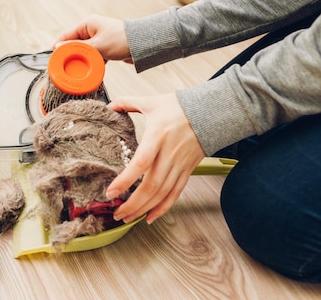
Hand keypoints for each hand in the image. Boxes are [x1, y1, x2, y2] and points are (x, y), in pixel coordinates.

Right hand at [55, 14, 131, 62]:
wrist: (143, 45)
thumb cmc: (121, 40)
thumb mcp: (97, 45)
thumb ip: (77, 47)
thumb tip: (58, 48)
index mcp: (88, 24)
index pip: (67, 35)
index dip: (59, 47)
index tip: (52, 58)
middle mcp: (92, 29)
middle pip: (75, 44)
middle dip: (71, 55)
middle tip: (66, 66)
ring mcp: (99, 38)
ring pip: (85, 51)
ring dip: (83, 60)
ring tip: (80, 69)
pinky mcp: (106, 46)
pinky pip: (94, 55)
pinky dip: (92, 61)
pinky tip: (92, 68)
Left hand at [105, 94, 204, 223]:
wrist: (212, 112)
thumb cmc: (180, 106)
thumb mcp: (151, 101)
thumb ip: (127, 103)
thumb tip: (108, 106)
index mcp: (158, 136)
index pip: (141, 163)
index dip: (126, 180)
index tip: (111, 191)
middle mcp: (169, 154)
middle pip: (151, 186)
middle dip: (132, 203)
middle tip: (117, 213)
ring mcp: (179, 165)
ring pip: (162, 194)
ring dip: (144, 209)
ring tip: (127, 218)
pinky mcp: (187, 171)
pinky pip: (175, 194)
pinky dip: (162, 208)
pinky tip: (149, 217)